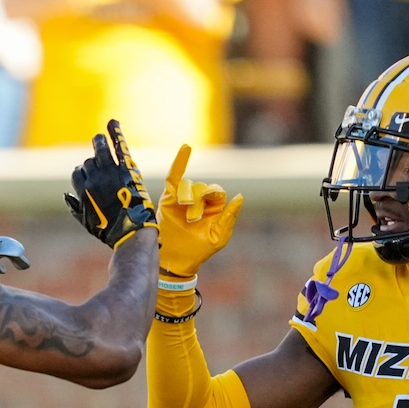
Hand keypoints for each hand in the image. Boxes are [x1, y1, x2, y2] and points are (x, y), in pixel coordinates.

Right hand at [64, 119, 157, 248]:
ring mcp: (110, 172)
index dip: (83, 172)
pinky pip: (119, 147)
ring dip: (99, 141)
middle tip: (96, 154)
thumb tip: (66, 195)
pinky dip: (116, 133)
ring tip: (100, 137)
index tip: (88, 174)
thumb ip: (75, 207)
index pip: (78, 172)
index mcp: (83, 190)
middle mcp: (95, 178)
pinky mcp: (126, 169)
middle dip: (93, 161)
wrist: (131, 230)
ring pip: (101, 149)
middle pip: (89, 162)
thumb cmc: (109, 230)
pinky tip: (113, 122)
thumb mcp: (86, 221)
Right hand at [156, 144, 241, 277]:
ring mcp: (182, 197)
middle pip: (202, 187)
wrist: (176, 260)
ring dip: (188, 196)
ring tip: (184, 209)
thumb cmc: (198, 250)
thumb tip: (240, 196)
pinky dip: (179, 161)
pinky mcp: (168, 197)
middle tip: (192, 220)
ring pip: (189, 185)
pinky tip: (186, 147)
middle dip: (198, 202)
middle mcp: (198, 199)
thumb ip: (229, 216)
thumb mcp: (218, 236)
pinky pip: (174, 176)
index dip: (213, 196)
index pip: (216, 191)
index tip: (203, 214)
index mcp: (213, 207)